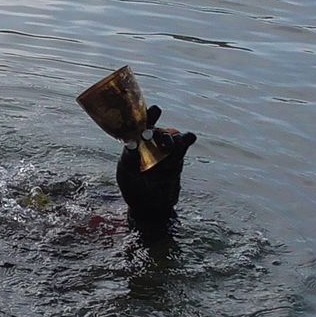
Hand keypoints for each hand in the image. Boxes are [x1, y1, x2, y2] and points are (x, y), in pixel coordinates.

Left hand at [116, 105, 196, 225]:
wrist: (150, 206)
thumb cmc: (134, 187)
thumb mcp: (126, 173)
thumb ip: (130, 159)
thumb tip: (132, 145)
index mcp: (135, 143)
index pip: (140, 126)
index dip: (147, 116)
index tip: (155, 110)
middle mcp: (151, 144)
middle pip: (158, 131)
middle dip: (160, 132)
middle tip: (158, 138)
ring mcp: (165, 151)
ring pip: (172, 138)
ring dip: (173, 139)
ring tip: (170, 146)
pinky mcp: (176, 160)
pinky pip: (183, 146)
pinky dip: (186, 140)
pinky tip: (189, 137)